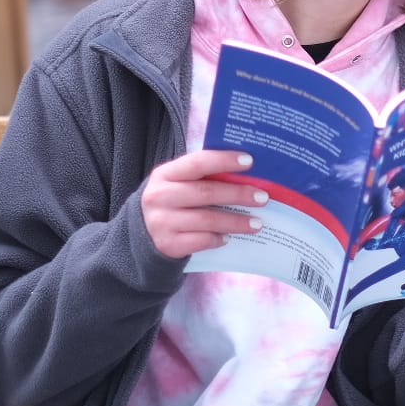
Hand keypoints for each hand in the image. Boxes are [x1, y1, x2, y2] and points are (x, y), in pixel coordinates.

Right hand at [140, 150, 270, 259]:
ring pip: (207, 220)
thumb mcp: (177, 183)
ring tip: (257, 223)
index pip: (197, 162)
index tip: (249, 161)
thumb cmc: (172, 201)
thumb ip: (203, 175)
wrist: (142, 233)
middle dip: (238, 194)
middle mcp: (159, 196)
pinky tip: (230, 237)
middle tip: (262, 198)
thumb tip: (247, 171)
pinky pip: (200, 241)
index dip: (224, 160)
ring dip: (236, 222)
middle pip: (206, 192)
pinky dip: (218, 238)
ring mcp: (161, 222)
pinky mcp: (167, 245)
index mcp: (164, 174)